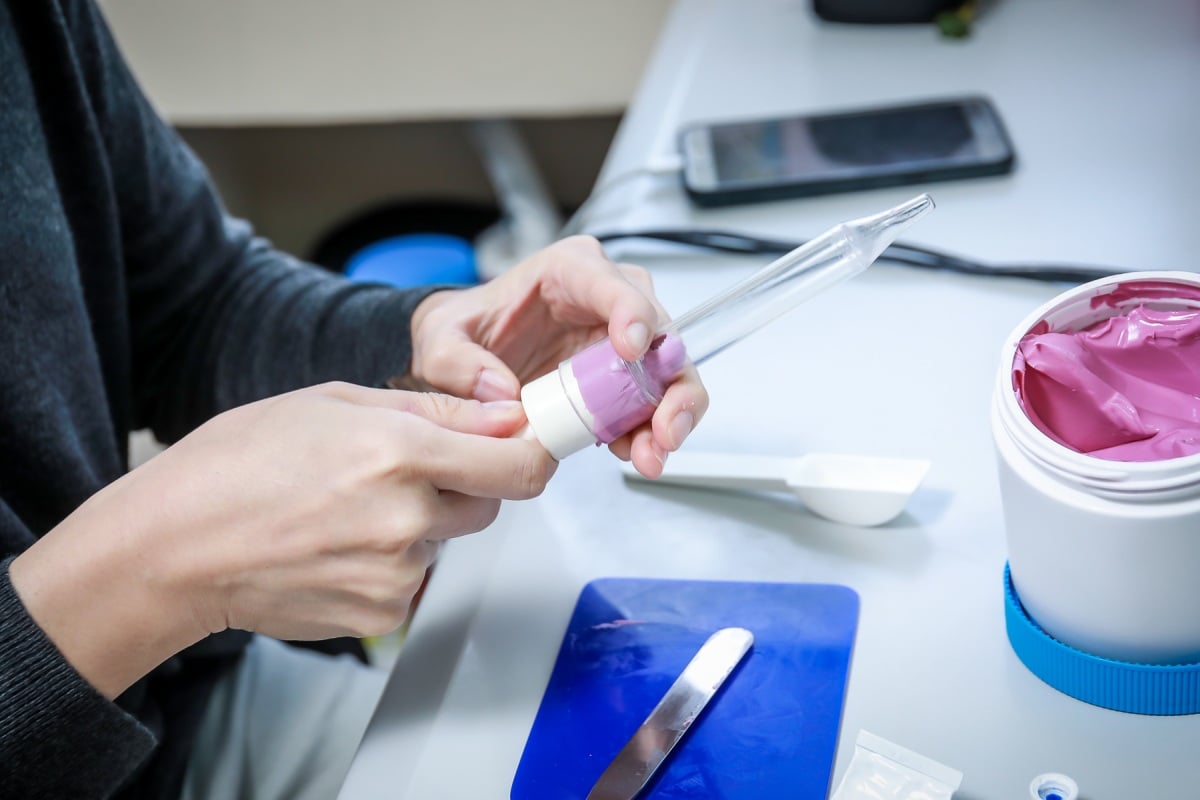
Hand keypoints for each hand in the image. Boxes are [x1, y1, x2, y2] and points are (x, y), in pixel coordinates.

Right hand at [10, 382, 552, 697]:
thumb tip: (505, 418)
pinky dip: (388, 565)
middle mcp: (406, 518)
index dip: (530, 453)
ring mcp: (395, 574)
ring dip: (417, 526)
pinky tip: (335, 546)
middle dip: (462, 485)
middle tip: (398, 472)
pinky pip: (412, 582)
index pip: (519, 464)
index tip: (525, 447)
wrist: (172, 548)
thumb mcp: (334, 402)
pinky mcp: (379, 615)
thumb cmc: (236, 465)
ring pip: (444, 543)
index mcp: (400, 451)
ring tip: (345, 510)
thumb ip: (433, 411)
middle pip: (488, 505)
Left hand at [408, 236, 707, 476]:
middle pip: (661, 333)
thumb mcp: (440, 340)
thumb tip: (501, 393)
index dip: (633, 318)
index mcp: (570, 271)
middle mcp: (607, 298)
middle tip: (661, 426)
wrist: (463, 355)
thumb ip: (457, 362)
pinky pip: (651, 402)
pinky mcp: (621, 376)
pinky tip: (635, 454)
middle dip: (669, 383)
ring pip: (667, 372)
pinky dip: (649, 431)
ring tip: (651, 455)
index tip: (630, 352)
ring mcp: (619, 339)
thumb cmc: (464, 329)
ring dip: (668, 416)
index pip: (616, 286)